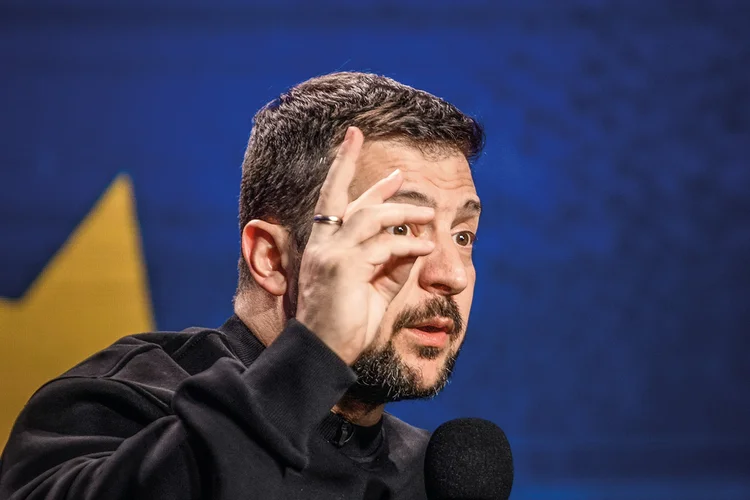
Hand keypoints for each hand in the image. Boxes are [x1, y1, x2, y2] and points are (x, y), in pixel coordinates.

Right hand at [295, 127, 434, 364]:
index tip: (355, 142)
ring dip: (402, 212)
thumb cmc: (347, 325)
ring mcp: (331, 254)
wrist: (325, 354)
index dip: (344, 168)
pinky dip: (408, 244)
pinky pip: (384, 246)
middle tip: (399, 170)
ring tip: (428, 214)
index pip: (332, 200)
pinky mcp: (344, 266)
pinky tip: (424, 247)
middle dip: (364, 172)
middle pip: (343, 196)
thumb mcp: (375, 288)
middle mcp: (323, 245)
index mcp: (324, 247)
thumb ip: (391, 265)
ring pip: (369, 217)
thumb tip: (414, 244)